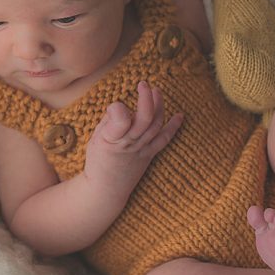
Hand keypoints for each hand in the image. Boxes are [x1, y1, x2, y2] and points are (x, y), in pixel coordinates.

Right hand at [83, 81, 183, 200]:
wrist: (106, 190)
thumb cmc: (98, 162)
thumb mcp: (95, 139)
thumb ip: (108, 122)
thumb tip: (120, 106)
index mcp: (111, 139)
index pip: (120, 119)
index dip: (118, 107)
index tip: (115, 105)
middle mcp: (129, 144)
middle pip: (144, 119)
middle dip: (146, 98)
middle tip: (144, 84)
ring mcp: (141, 150)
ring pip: (155, 125)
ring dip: (159, 106)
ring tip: (157, 91)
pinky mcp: (149, 155)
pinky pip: (163, 140)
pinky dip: (173, 127)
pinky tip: (179, 116)